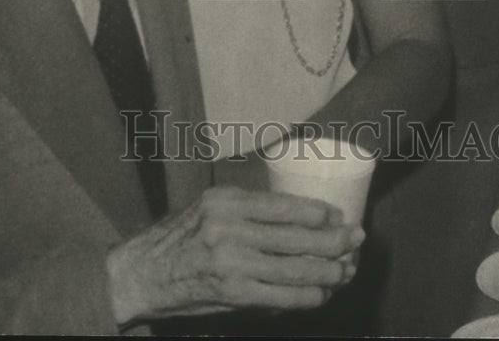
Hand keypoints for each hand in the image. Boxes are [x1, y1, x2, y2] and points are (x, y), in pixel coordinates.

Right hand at [106, 186, 362, 324]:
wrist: (141, 274)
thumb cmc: (179, 238)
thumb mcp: (209, 207)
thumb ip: (246, 210)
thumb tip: (296, 216)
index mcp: (226, 201)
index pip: (283, 205)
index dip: (318, 212)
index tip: (339, 215)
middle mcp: (229, 228)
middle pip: (296, 236)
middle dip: (333, 240)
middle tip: (357, 240)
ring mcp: (231, 263)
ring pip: (294, 269)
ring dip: (328, 271)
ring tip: (347, 270)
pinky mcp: (231, 293)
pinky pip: (280, 297)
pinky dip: (306, 296)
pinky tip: (322, 293)